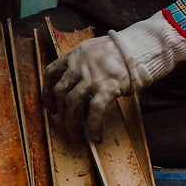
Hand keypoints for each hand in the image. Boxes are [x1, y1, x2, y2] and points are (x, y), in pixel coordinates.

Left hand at [44, 14, 185, 142]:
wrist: (139, 48)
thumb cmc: (119, 51)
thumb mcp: (94, 49)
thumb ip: (82, 63)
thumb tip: (76, 83)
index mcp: (75, 55)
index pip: (51, 72)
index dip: (46, 92)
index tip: (50, 105)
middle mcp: (79, 66)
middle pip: (60, 92)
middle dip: (59, 112)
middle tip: (64, 123)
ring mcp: (92, 77)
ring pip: (72, 103)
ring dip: (71, 122)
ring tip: (76, 133)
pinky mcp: (106, 88)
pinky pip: (94, 112)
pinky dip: (93, 127)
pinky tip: (96, 136)